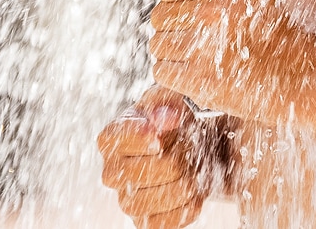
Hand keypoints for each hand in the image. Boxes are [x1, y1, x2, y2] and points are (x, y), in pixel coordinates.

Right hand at [97, 87, 207, 227]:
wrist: (204, 151)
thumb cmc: (183, 123)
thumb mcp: (175, 99)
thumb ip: (165, 99)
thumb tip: (161, 118)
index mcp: (112, 138)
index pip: (114, 141)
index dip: (139, 140)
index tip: (161, 138)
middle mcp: (112, 172)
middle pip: (137, 173)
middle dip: (173, 160)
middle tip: (188, 150)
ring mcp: (127, 201)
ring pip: (151, 200)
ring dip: (184, 184)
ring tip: (195, 169)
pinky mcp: (146, 222)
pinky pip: (162, 223)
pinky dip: (186, 207)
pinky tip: (195, 191)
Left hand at [148, 0, 307, 119]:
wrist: (303, 74)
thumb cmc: (278, 30)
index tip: (185, 8)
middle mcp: (212, 14)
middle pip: (159, 16)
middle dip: (172, 26)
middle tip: (190, 34)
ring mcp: (205, 49)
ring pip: (158, 44)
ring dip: (171, 51)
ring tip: (193, 54)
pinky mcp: (202, 81)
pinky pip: (162, 71)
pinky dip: (172, 73)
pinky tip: (192, 72)